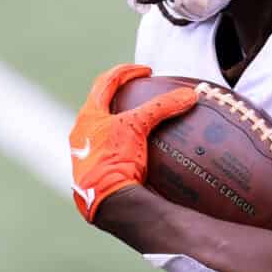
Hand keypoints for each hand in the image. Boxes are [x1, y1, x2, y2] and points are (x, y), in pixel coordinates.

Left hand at [70, 63, 194, 223]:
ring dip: (119, 120)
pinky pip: (108, 151)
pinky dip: (123, 144)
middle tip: (140, 92)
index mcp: (88, 116)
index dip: (127, 72)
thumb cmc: (115, 159)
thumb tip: (190, 95)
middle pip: (100, 104)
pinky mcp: (93, 173)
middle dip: (119, 95)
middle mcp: (81, 132)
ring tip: (139, 121)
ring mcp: (84, 154)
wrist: (107, 200)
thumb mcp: (138, 126)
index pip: (106, 82)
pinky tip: (137, 152)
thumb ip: (162, 107)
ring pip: (102, 129)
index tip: (147, 72)